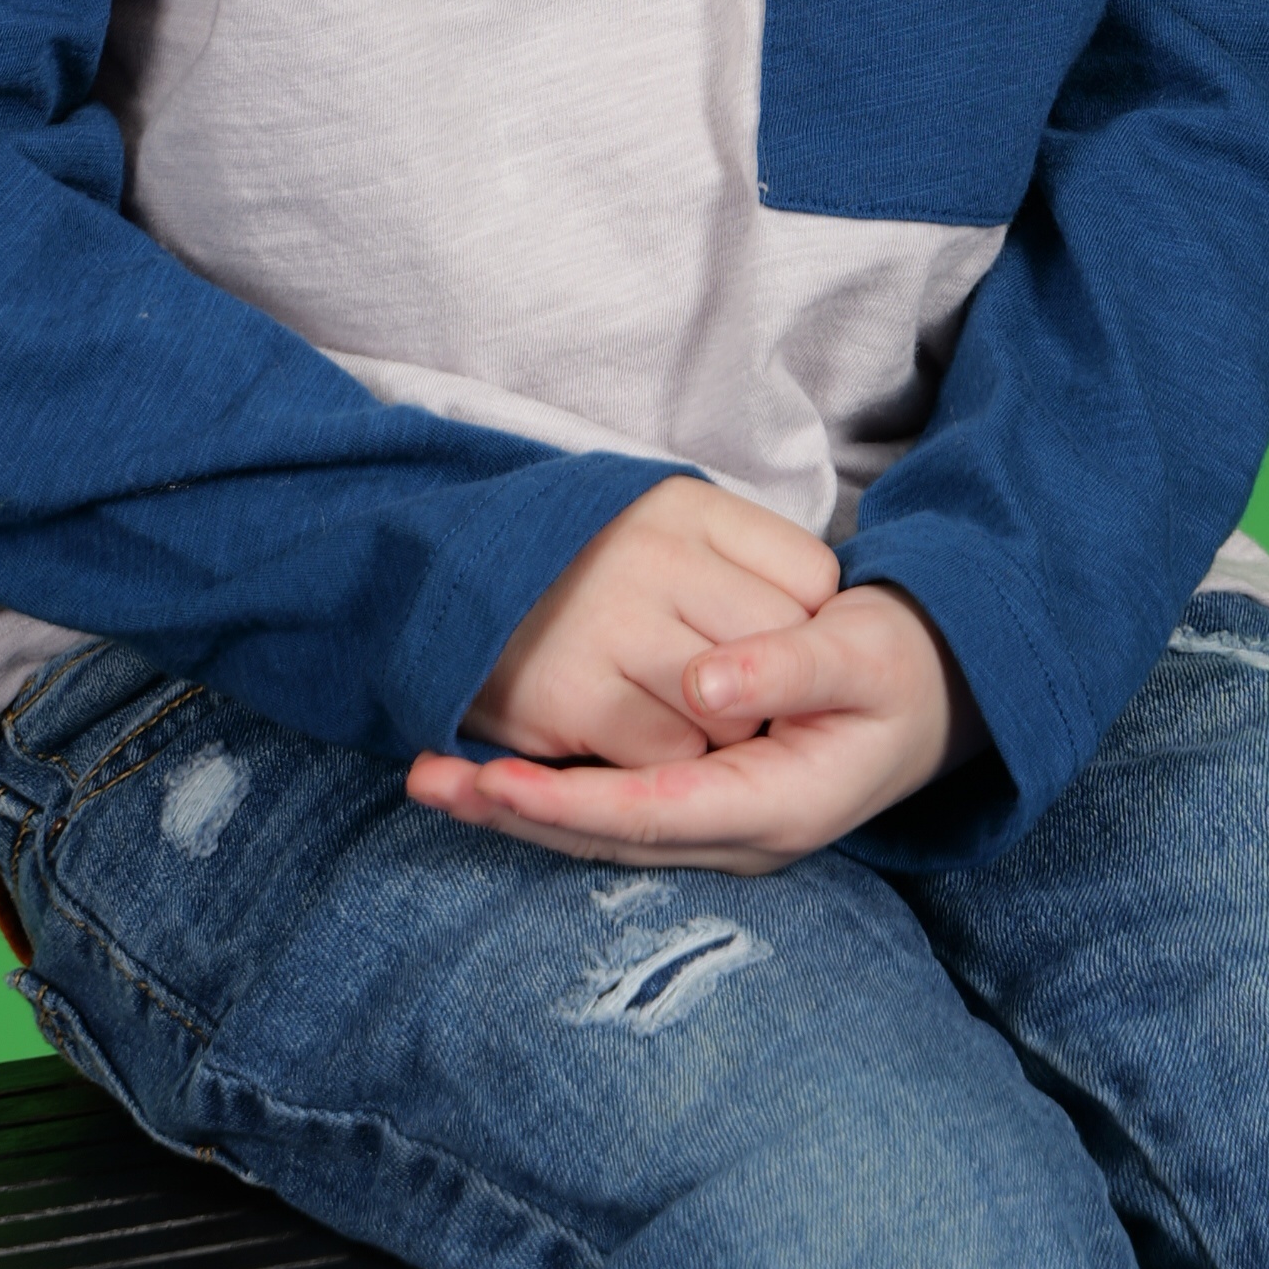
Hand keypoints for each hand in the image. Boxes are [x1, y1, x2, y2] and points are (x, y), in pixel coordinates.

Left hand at [409, 580, 983, 873]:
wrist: (935, 696)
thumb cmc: (898, 667)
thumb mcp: (863, 653)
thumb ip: (787, 667)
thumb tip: (702, 687)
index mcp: (775, 804)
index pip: (652, 814)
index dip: (568, 804)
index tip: (493, 781)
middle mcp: (737, 834)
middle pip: (607, 838)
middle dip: (513, 814)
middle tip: (426, 780)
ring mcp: (716, 827)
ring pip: (601, 834)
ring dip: (515, 810)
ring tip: (432, 778)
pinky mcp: (700, 805)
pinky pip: (613, 812)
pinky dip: (549, 797)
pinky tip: (491, 774)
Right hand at [456, 475, 838, 770]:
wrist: (445, 587)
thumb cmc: (582, 571)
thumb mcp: (662, 529)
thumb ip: (741, 562)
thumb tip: (824, 620)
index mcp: (687, 505)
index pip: (811, 577)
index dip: (802, 627)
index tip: (773, 647)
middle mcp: (652, 553)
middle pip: (778, 646)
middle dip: (768, 688)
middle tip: (734, 697)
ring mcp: (608, 621)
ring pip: (729, 710)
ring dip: (717, 733)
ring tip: (677, 712)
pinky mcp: (569, 693)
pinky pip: (667, 754)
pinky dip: (664, 763)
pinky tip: (631, 736)